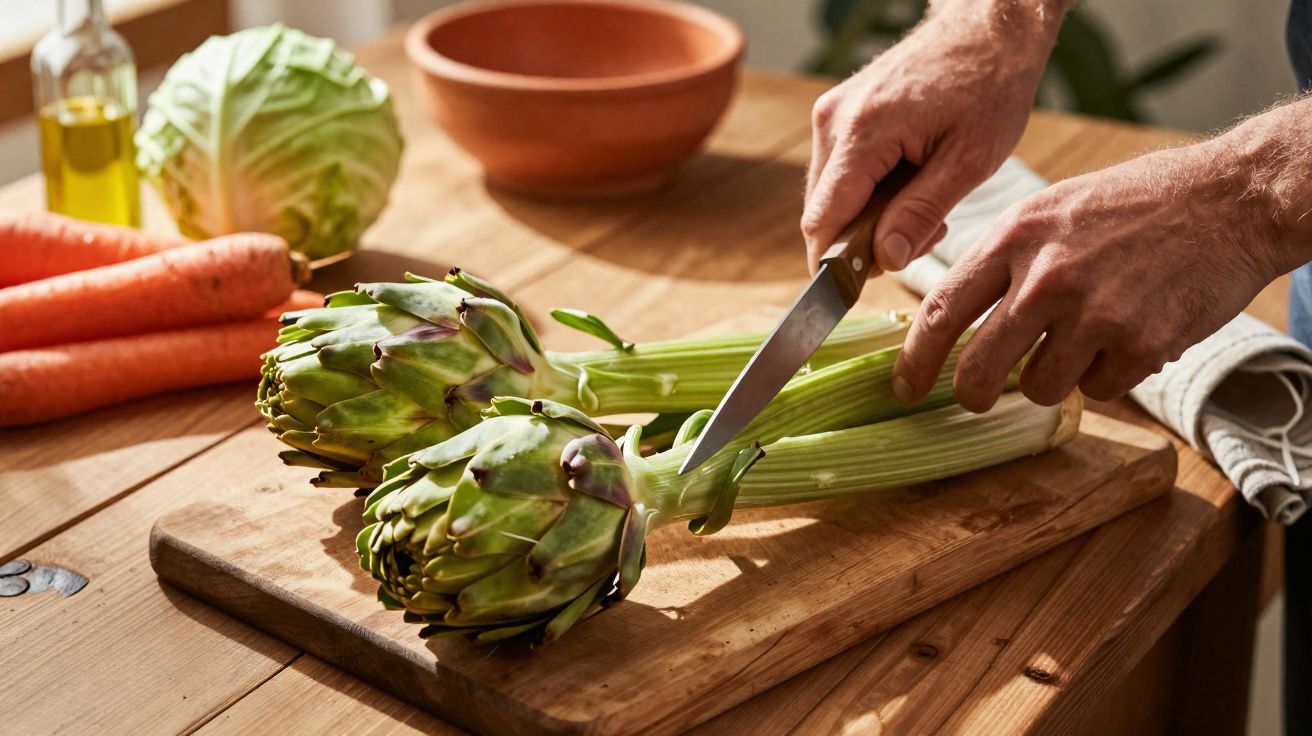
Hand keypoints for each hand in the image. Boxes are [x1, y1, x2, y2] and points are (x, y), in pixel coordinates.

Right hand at [803, 7, 1056, 273]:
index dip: (836, 266)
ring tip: (926, 204)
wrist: (990, 26)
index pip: (823, 222)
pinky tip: (911, 183)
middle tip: (923, 235)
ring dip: (869, 218)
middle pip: (823, 214)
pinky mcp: (839, 114)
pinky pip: (840, 173)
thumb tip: (883, 260)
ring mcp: (832, 115)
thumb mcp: (969, 161)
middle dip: (864, 241)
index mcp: (862, 133)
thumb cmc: (989, 85)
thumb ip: (919, 213)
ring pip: (831, 197)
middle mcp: (833, 121)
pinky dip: (869, 192)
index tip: (863, 289)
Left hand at [892, 137, 1295, 411]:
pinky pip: (1098, 389)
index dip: (914, 360)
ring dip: (1055, 377)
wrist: (1230, 199)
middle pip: (978, 369)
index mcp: (1014, 238)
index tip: (904, 386)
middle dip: (971, 395)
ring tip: (1086, 338)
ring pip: (1039, 387)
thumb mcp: (1051, 210)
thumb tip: (954, 314)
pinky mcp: (1139, 343)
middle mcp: (1044, 277)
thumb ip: (1003, 260)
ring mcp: (1092, 312)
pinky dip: (1109, 374)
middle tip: (977, 398)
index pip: (939, 311)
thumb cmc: (1136, 204)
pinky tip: (1129, 334)